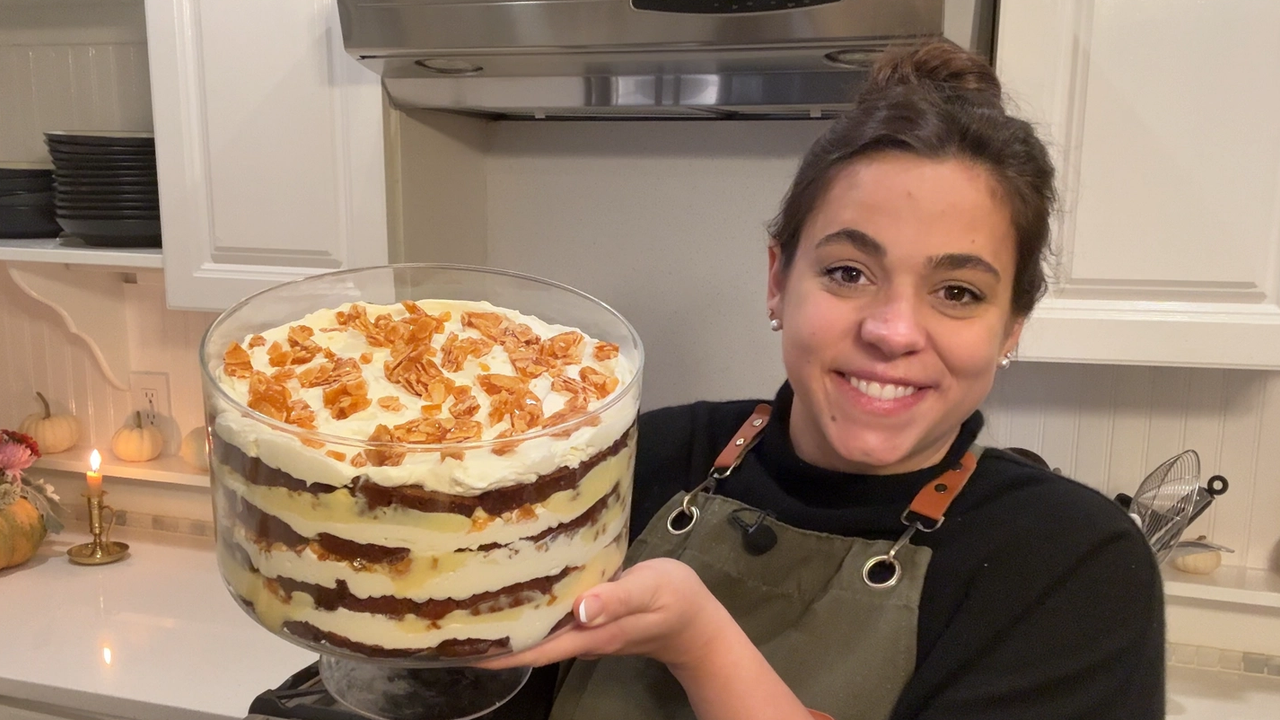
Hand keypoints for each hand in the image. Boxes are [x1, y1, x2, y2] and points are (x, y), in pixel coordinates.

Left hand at [477, 557, 729, 671]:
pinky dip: (529, 609)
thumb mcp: (650, 591)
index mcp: (591, 633)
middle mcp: (581, 637)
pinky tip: (515, 590)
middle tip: (448, 618)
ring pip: (538, 632)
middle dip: (491, 636)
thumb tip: (580, 609)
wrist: (698, 621)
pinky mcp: (590, 619)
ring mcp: (586, 631)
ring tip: (470, 602)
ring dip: (507, 623)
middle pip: (528, 644)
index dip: (498, 651)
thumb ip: (617, 599)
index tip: (459, 646)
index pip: (535, 649)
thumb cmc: (675, 601)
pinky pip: (552, 619)